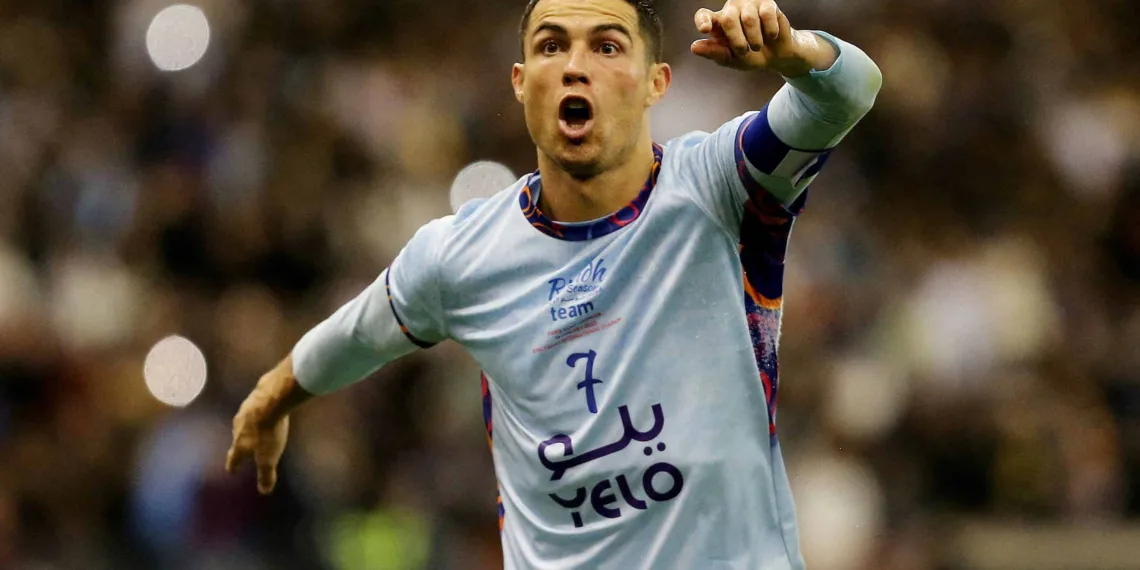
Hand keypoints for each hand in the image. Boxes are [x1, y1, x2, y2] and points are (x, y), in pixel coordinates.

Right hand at [226, 360, 301, 494]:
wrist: (272, 398)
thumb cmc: (268, 431)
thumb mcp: (269, 457)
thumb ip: (266, 474)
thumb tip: (264, 491)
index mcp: (239, 443)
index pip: (233, 458)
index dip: (233, 465)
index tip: (231, 471)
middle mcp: (238, 426)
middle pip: (237, 438)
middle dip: (240, 445)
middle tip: (243, 449)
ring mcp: (245, 410)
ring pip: (244, 422)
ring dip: (248, 427)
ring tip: (253, 431)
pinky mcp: (255, 396)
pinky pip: (255, 408)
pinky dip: (258, 413)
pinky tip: (265, 412)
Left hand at [691, 0, 818, 75]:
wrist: (777, 56)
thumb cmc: (750, 56)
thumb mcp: (731, 59)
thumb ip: (714, 53)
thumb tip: (694, 47)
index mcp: (717, 24)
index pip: (703, 16)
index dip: (703, 20)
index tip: (704, 29)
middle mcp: (730, 10)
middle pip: (728, 19)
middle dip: (737, 40)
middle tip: (744, 51)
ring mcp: (749, 5)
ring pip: (748, 19)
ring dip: (755, 39)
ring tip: (757, 46)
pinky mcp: (767, 4)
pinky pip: (766, 15)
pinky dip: (770, 31)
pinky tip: (771, 35)